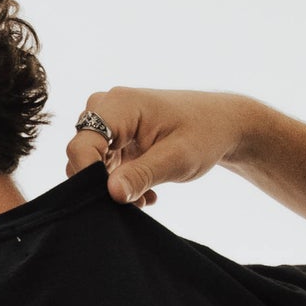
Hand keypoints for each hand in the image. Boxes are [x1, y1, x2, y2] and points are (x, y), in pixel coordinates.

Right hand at [65, 89, 253, 208]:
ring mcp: (109, 121)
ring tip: (145, 197)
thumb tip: (111, 193)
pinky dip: (120, 182)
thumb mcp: (177, 159)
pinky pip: (102, 164)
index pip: (83, 143)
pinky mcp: (115, 135)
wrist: (224, 124)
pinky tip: (146, 193)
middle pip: (82, 153)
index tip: (110, 199)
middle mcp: (106, 107)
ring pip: (91, 162)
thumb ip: (142, 175)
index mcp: (120, 105)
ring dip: (113, 185)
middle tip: (136, 200)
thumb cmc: (205, 134)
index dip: (88, 176)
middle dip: (103, 183)